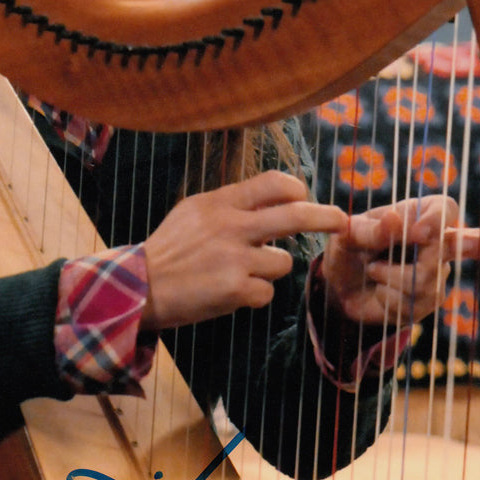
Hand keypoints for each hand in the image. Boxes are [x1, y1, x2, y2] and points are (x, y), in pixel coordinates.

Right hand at [141, 170, 347, 330]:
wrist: (137, 288)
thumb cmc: (170, 250)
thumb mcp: (194, 212)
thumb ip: (232, 204)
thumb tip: (275, 199)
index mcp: (220, 202)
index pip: (275, 183)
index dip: (299, 190)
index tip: (307, 199)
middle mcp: (231, 225)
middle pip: (296, 215)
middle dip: (327, 217)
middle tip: (342, 221)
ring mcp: (234, 258)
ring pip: (284, 262)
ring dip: (271, 271)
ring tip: (239, 274)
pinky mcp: (235, 289)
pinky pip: (267, 292)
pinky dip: (254, 296)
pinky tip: (230, 294)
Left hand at [320, 195, 479, 327]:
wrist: (340, 288)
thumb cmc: (349, 250)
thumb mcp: (348, 236)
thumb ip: (370, 230)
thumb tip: (395, 219)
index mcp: (419, 214)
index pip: (445, 209)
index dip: (438, 220)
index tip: (419, 232)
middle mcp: (435, 242)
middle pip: (462, 243)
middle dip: (473, 243)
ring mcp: (436, 273)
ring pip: (427, 281)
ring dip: (391, 277)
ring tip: (373, 270)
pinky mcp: (427, 302)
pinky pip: (413, 304)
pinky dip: (387, 298)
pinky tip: (379, 292)